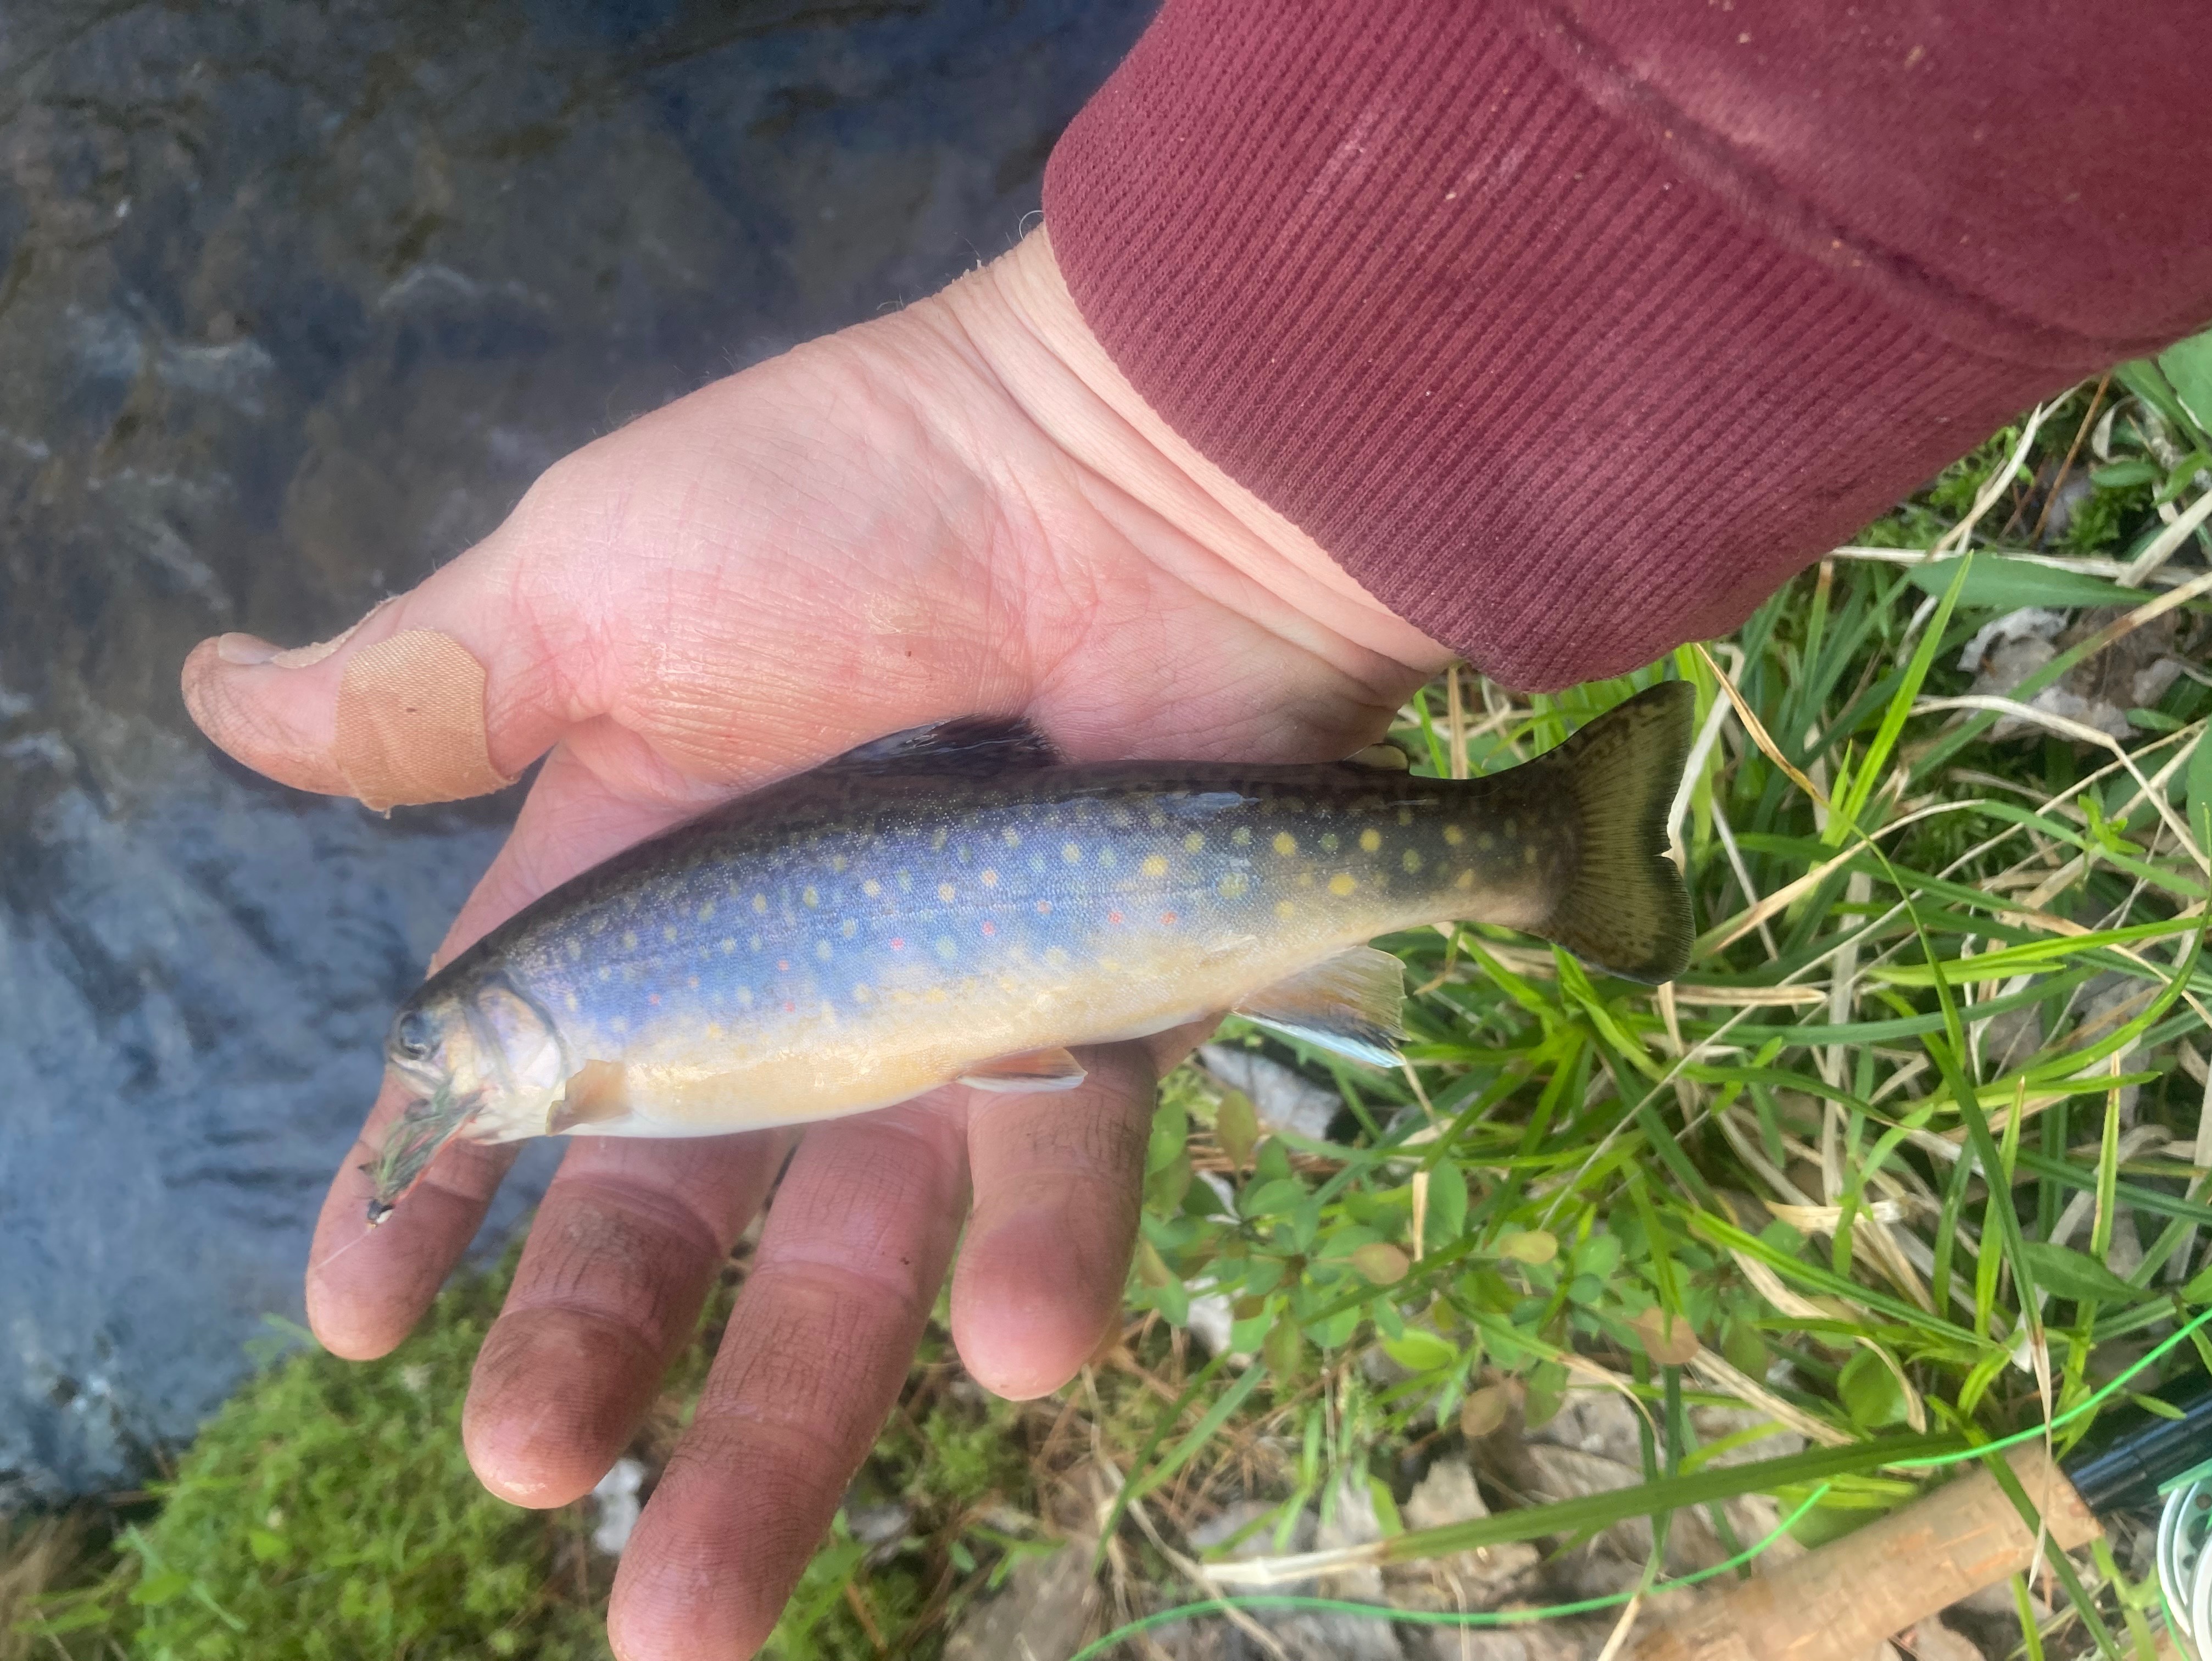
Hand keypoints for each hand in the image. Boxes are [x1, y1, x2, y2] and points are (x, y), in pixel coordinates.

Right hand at [181, 229, 1446, 1659]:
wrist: (1132, 464)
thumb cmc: (856, 499)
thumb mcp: (600, 575)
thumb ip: (435, 683)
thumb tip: (223, 697)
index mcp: (643, 877)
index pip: (517, 1074)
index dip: (434, 1188)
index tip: (362, 1314)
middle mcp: (787, 974)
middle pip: (675, 1210)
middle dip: (592, 1357)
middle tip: (537, 1487)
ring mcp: (946, 1012)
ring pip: (853, 1255)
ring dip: (786, 1424)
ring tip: (701, 1608)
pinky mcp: (1101, 1018)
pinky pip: (1058, 1166)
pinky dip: (1035, 1256)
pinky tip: (1009, 1358)